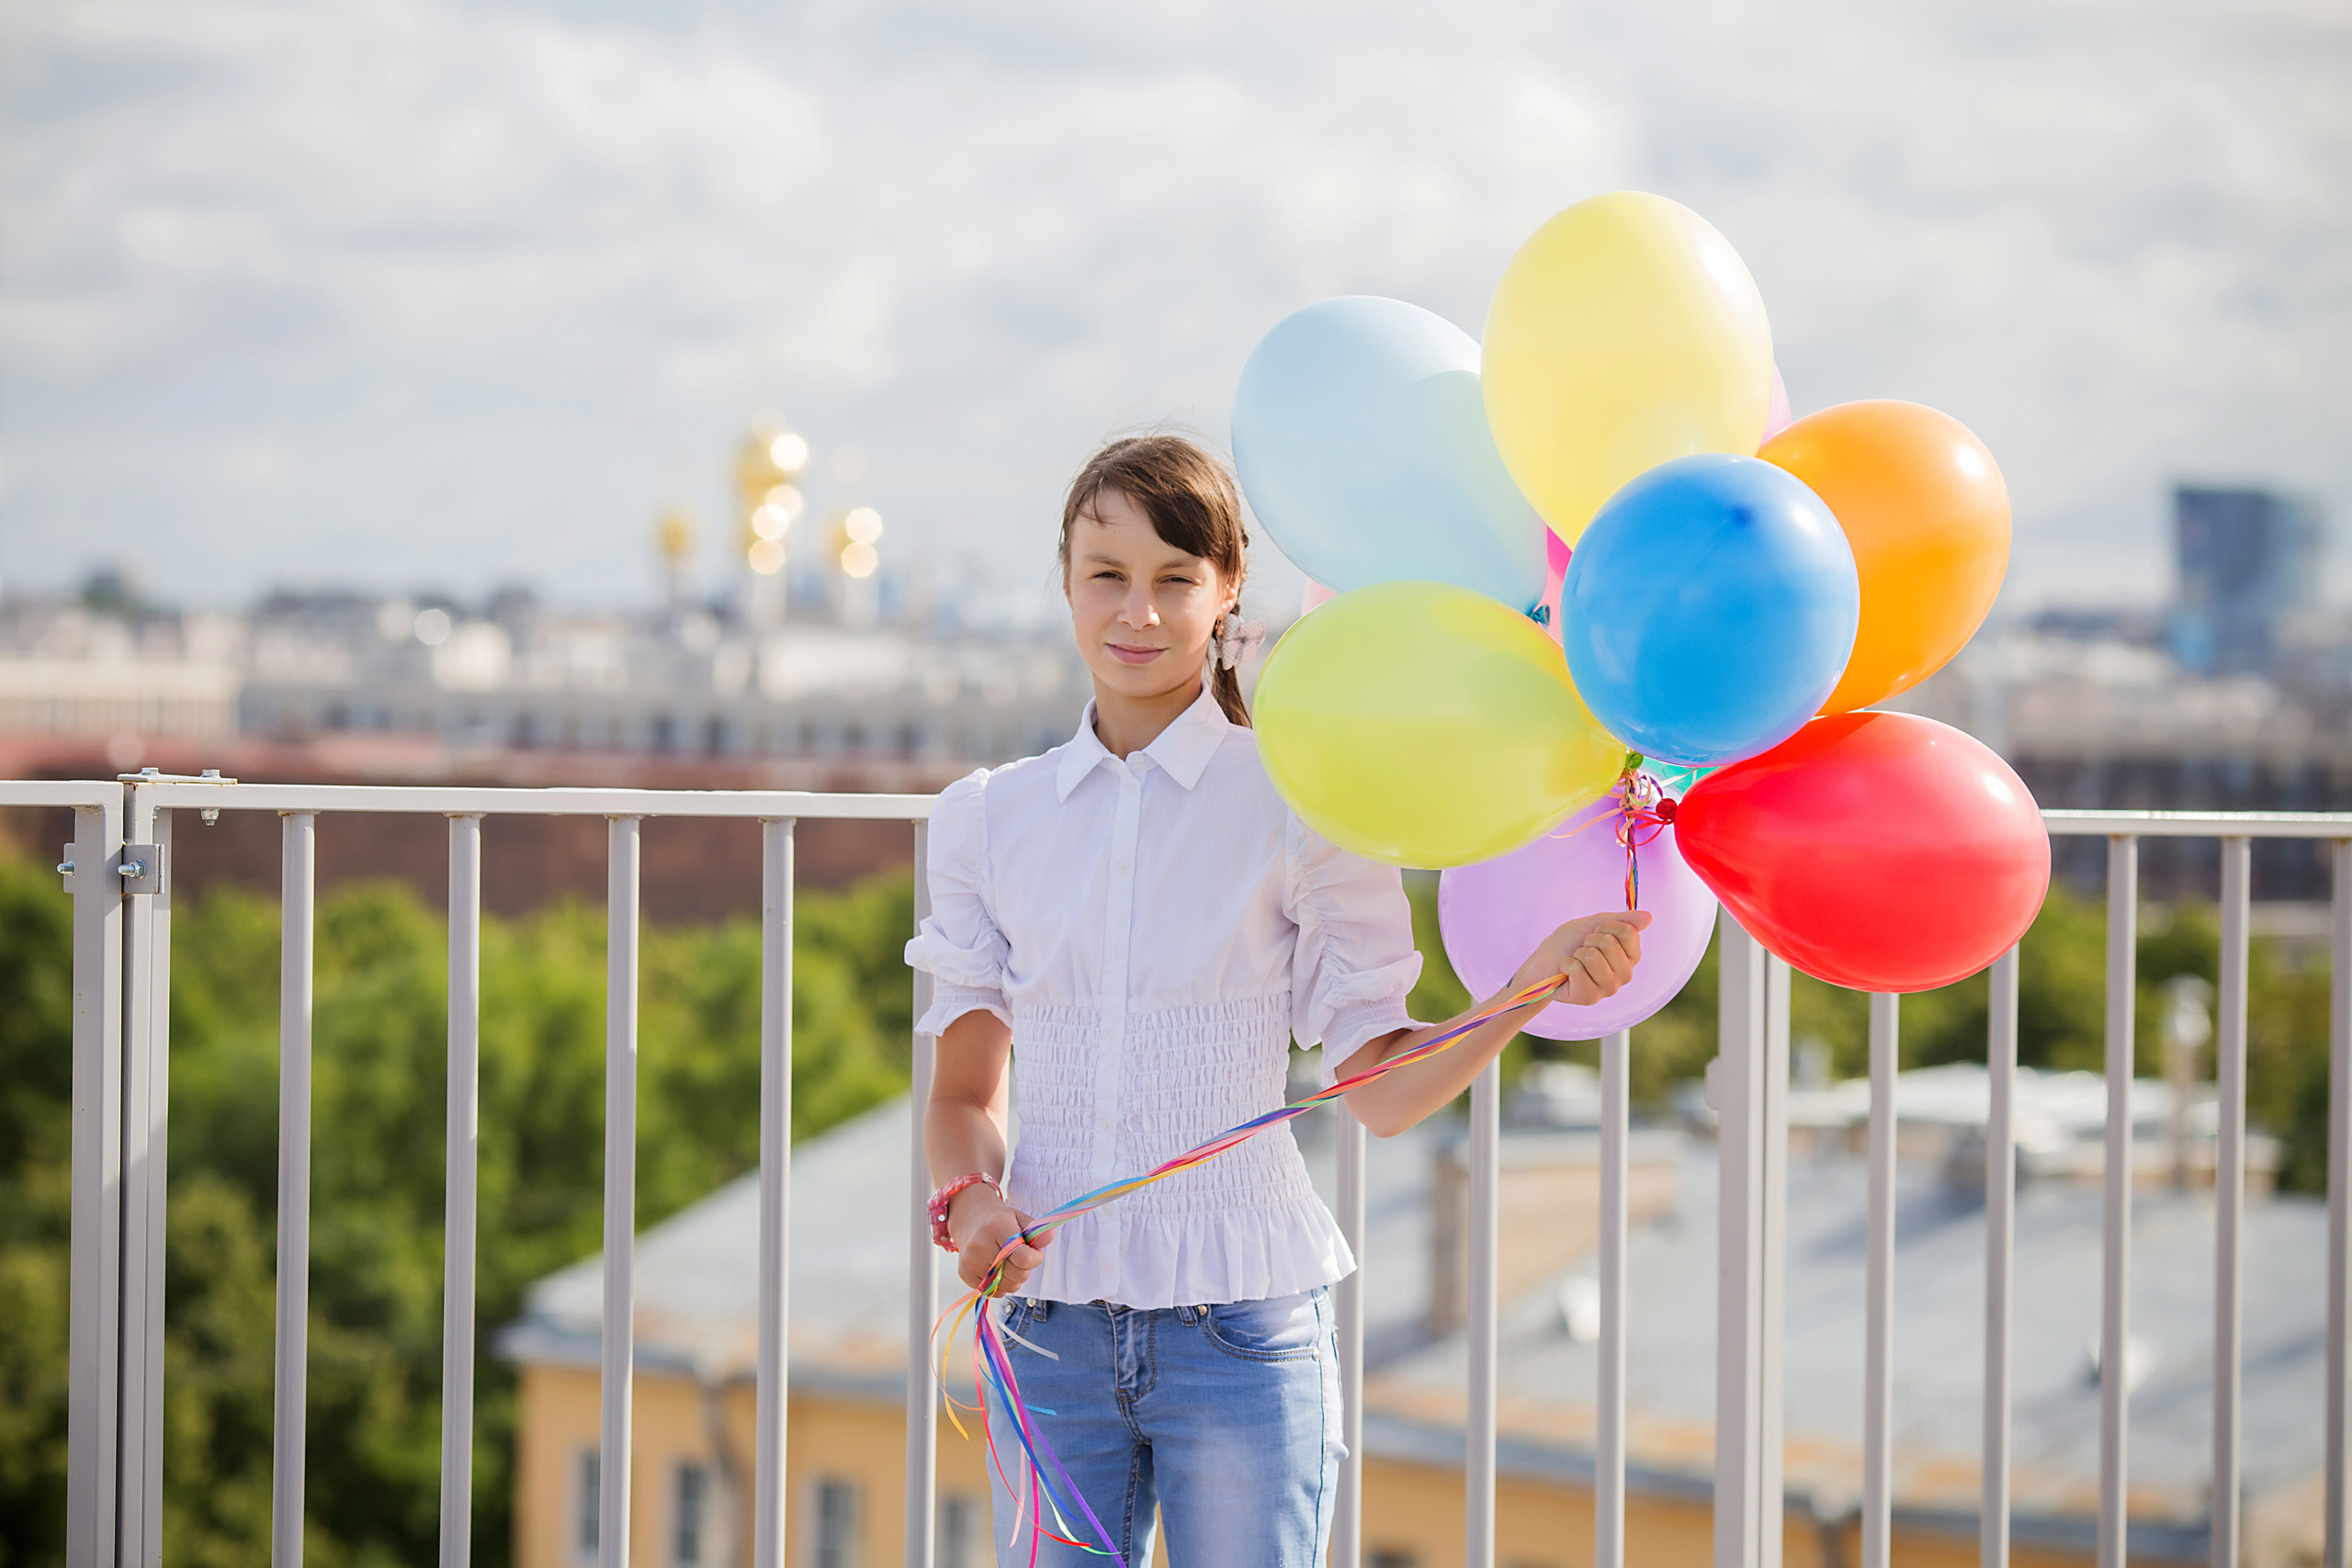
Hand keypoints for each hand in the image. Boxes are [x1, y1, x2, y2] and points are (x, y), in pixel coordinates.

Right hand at [949, 1188, 1052, 1294]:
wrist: (971, 1219)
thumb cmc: (1001, 1221)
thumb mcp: (1020, 1219)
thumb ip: (1037, 1231)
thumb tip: (1049, 1237)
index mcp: (998, 1227)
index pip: (1023, 1258)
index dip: (1034, 1258)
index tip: (1033, 1252)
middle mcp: (981, 1244)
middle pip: (1017, 1275)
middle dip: (1024, 1269)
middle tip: (1018, 1256)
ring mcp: (970, 1261)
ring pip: (1006, 1287)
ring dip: (1012, 1279)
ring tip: (1006, 1263)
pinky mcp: (964, 1273)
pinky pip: (992, 1292)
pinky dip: (998, 1285)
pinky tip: (995, 1269)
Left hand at [1507, 910, 1652, 1008]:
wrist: (1543, 963)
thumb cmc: (1569, 943)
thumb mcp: (1594, 924)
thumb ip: (1622, 920)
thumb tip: (1649, 917)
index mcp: (1630, 956)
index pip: (1629, 932)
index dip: (1606, 926)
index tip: (1595, 932)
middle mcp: (1625, 974)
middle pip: (1610, 943)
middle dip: (1588, 940)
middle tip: (1581, 950)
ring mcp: (1609, 988)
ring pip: (1593, 957)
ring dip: (1577, 954)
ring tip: (1575, 961)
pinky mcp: (1591, 997)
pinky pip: (1578, 970)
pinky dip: (1566, 964)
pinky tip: (1567, 973)